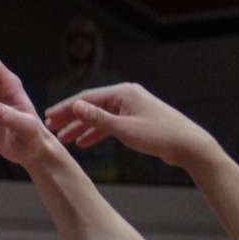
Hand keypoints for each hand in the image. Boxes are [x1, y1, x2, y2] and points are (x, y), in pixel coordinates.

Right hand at [44, 83, 216, 167]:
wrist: (189, 146)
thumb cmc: (160, 136)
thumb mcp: (125, 129)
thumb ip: (98, 119)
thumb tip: (76, 106)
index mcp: (123, 93)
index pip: (87, 98)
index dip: (66, 108)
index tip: (48, 117)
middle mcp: (126, 96)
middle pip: (91, 106)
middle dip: (70, 118)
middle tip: (51, 128)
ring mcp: (131, 108)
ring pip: (99, 116)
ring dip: (82, 127)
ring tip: (65, 138)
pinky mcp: (136, 120)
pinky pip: (110, 124)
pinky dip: (96, 132)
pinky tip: (84, 143)